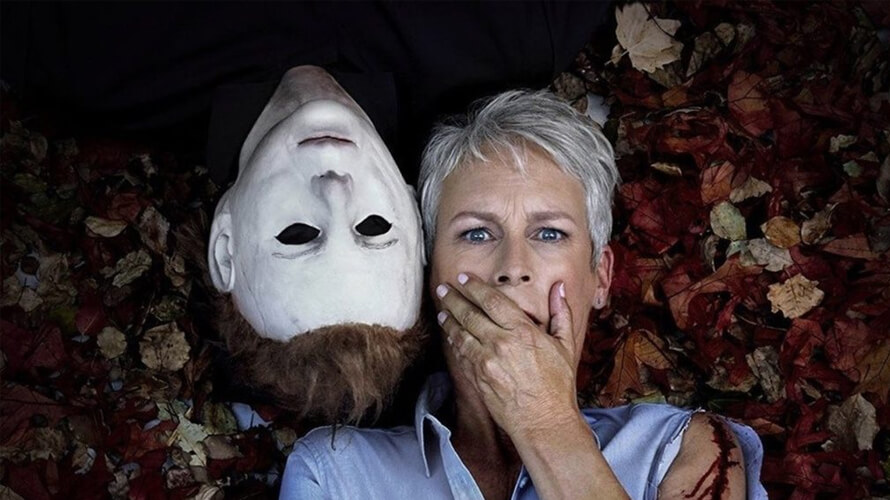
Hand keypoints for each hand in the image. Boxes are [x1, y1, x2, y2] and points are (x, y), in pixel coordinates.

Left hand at [436, 273, 581, 437]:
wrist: (543, 422)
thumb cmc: (557, 385)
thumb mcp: (565, 346)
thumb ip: (561, 313)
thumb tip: (559, 288)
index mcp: (522, 331)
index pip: (492, 301)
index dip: (475, 287)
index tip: (464, 278)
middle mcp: (500, 343)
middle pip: (470, 314)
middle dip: (454, 298)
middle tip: (443, 288)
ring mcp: (486, 362)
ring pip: (460, 333)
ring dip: (449, 319)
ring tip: (442, 309)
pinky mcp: (477, 378)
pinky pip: (461, 354)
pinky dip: (453, 341)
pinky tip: (450, 334)